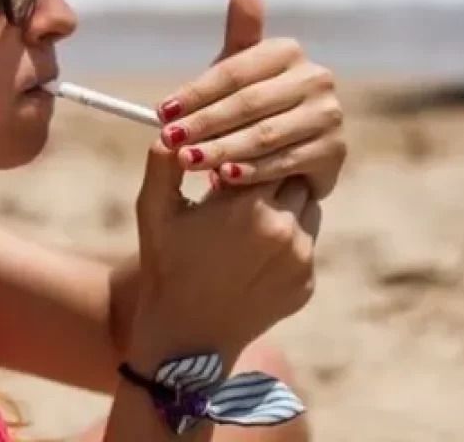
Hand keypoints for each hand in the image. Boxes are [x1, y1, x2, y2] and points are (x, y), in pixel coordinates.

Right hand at [126, 142, 317, 364]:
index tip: (231, 163)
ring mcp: (300, 260)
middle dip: (271, 175)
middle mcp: (284, 231)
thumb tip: (171, 125)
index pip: (269, 153)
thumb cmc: (165, 266)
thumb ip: (164, 161)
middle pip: (294, 175)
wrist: (185, 338)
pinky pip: (307, 243)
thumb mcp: (155, 210)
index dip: (248, 154)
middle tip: (245, 184)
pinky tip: (255, 252)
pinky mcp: (306, 283)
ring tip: (250, 218)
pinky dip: (289, 240)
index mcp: (249, 206)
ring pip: (308, 208)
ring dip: (286, 205)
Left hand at [156, 0, 346, 199]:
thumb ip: (240, 36)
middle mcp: (316, 78)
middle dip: (204, 123)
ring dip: (222, 149)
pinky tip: (224, 177)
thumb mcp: (239, 73)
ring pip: (264, 134)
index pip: (234, 72)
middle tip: (169, 141)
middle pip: (248, 103)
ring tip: (189, 160)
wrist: (290, 157)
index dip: (195, 93)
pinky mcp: (334, 150)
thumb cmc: (254, 108)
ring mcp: (329, 115)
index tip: (162, 113)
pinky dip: (251, 171)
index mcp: (287, 52)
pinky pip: (284, 161)